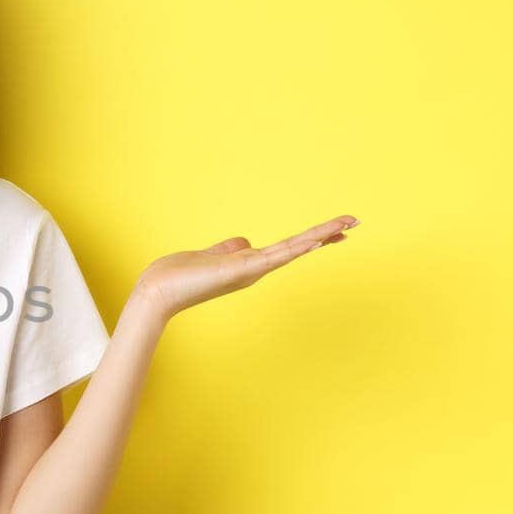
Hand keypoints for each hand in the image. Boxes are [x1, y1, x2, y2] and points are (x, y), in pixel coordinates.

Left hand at [132, 214, 358, 320]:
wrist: (157, 292)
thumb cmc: (178, 276)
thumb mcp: (210, 256)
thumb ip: (229, 249)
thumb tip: (244, 241)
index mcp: (248, 264)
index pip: (288, 248)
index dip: (312, 238)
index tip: (337, 230)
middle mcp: (254, 269)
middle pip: (297, 248)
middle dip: (326, 235)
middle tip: (355, 221)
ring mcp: (250, 271)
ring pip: (292, 250)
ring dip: (320, 236)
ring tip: (346, 224)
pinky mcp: (240, 271)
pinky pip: (274, 257)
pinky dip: (295, 249)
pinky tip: (314, 242)